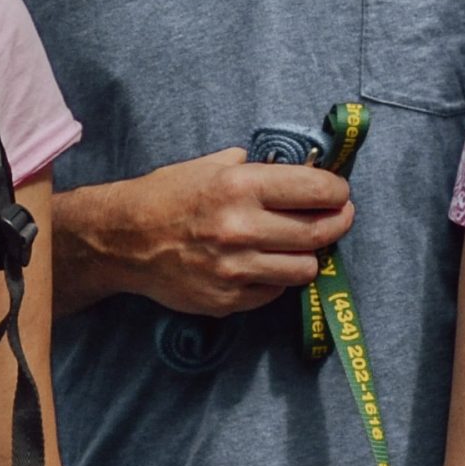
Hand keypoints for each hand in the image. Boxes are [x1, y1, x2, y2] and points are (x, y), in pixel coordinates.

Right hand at [54, 148, 354, 315]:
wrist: (124, 239)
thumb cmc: (169, 194)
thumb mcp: (211, 165)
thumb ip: (257, 167)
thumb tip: (300, 169)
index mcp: (241, 186)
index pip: (317, 190)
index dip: (337, 191)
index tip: (340, 192)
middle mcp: (241, 228)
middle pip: (318, 232)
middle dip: (338, 222)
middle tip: (340, 217)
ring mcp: (234, 269)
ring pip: (304, 268)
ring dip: (309, 255)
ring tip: (300, 243)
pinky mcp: (227, 300)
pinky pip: (274, 291)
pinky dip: (277, 277)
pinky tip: (266, 262)